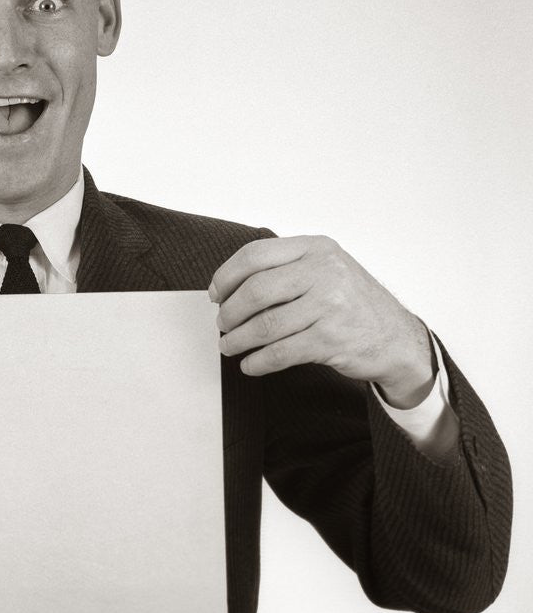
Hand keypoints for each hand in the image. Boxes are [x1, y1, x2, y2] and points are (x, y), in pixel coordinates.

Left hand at [209, 236, 434, 407]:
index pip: (255, 255)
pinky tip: (250, 364)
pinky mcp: (331, 339)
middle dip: (229, 312)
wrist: (397, 339)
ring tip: (229, 345)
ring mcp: (330, 305)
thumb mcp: (325, 269)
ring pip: (264, 324)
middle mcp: (325, 272)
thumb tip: (227, 287)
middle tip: (222, 324)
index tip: (215, 294)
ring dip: (238, 340)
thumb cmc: (351, 303)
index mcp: (316, 248)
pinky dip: (257, 361)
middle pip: (255, 290)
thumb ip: (285, 268)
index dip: (226, 276)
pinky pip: (280, 352)